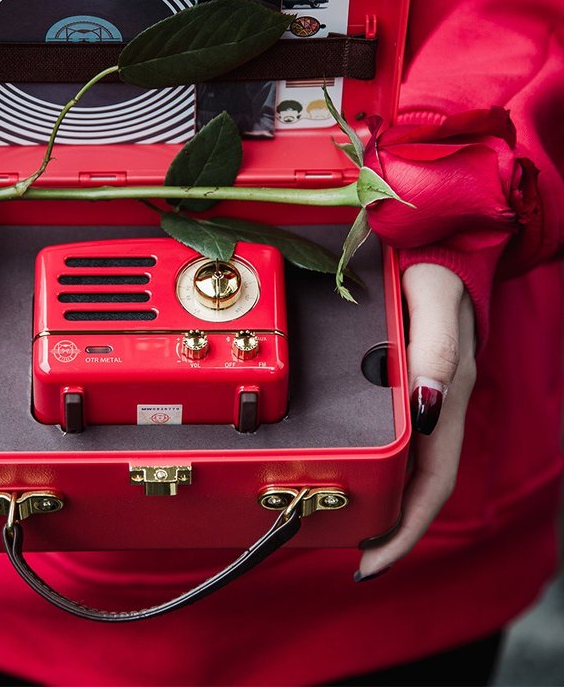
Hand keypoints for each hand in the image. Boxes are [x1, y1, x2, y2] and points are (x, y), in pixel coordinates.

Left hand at [356, 263, 476, 579]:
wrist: (441, 239)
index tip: (373, 559)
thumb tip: (427, 405)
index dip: (407, 526)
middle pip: (421, 482)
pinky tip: (361, 472)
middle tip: (353, 555)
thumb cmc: (436, 266)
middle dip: (393, 527)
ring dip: (386, 502)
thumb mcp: (432, 297)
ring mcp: (424, 395)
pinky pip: (400, 436)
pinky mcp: (408, 380)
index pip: (433, 479)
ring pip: (411, 464)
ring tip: (351, 527)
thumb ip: (436, 348)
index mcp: (447, 392)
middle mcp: (437, 402)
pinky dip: (382, 467)